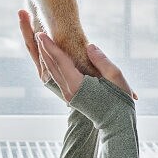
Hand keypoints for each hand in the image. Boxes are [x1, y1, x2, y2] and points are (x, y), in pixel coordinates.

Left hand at [21, 9, 136, 102]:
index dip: (50, 46)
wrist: (117, 125)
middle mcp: (69, 91)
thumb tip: (89, 46)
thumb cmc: (120, 100)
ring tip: (41, 42)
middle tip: (37, 32)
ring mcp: (68, 95)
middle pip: (52, 66)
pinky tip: (52, 58)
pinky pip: (58, 78)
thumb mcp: (115, 77)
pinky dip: (53, 65)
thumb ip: (101, 60)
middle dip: (44, 49)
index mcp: (77, 85)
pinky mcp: (71, 97)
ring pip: (53, 73)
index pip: (60, 61)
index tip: (40, 33)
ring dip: (46, 57)